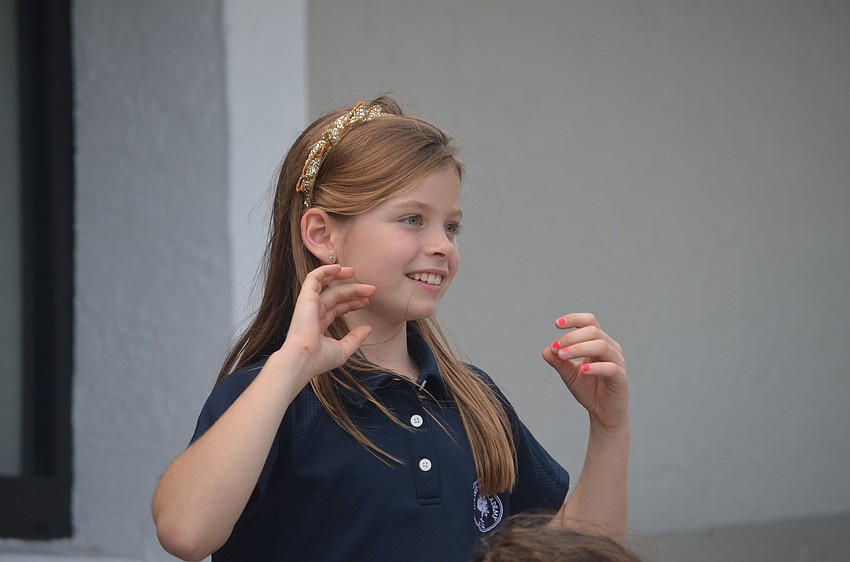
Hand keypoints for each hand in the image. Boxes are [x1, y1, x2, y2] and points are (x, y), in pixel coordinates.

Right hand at [279, 265, 375, 386]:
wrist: (304, 359)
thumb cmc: (319, 359)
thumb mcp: (343, 349)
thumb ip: (356, 338)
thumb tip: (368, 328)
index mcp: (318, 325)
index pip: (337, 308)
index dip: (352, 303)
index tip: (367, 301)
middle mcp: (313, 313)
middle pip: (336, 296)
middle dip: (353, 291)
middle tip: (372, 289)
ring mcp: (308, 304)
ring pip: (326, 285)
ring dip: (339, 276)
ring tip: (354, 271)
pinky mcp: (306, 297)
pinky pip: (314, 278)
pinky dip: (325, 270)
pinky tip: (339, 267)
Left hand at [542, 313, 628, 433]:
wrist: (604, 413)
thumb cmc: (589, 390)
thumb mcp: (569, 375)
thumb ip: (559, 362)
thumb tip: (546, 350)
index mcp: (598, 343)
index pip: (589, 322)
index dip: (574, 319)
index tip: (556, 324)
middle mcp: (610, 348)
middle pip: (593, 331)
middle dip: (571, 337)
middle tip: (556, 347)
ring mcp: (617, 362)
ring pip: (601, 345)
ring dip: (579, 348)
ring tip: (562, 356)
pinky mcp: (621, 377)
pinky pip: (610, 367)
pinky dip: (595, 367)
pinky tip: (582, 369)